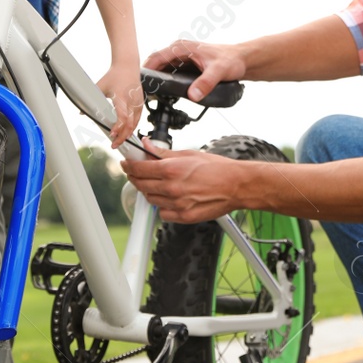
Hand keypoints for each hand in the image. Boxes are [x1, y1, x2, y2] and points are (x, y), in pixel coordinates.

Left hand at [96, 61, 143, 148]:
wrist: (127, 66)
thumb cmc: (114, 75)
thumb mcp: (100, 86)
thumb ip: (90, 99)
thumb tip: (81, 112)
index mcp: (121, 97)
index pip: (122, 117)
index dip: (118, 128)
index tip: (111, 135)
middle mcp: (131, 101)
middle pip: (130, 125)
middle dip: (122, 137)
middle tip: (114, 145)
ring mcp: (137, 103)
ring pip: (135, 124)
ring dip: (127, 134)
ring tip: (119, 141)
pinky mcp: (140, 104)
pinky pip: (138, 119)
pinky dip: (132, 128)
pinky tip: (126, 133)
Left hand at [119, 144, 245, 222]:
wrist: (236, 186)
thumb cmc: (217, 169)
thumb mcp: (189, 154)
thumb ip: (164, 152)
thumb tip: (147, 145)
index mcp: (171, 170)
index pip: (139, 169)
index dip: (129, 165)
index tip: (126, 163)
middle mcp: (171, 188)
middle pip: (140, 185)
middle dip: (135, 177)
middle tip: (136, 173)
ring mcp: (177, 204)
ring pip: (150, 199)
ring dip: (149, 191)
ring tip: (157, 184)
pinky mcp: (183, 216)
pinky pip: (163, 213)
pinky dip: (162, 206)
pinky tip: (170, 198)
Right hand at [142, 39, 246, 102]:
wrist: (241, 60)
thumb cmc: (231, 59)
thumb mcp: (218, 72)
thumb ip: (206, 83)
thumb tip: (193, 95)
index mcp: (182, 47)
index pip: (156, 57)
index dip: (146, 70)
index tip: (139, 82)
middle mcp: (179, 50)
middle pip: (156, 63)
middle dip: (149, 77)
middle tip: (144, 92)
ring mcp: (182, 57)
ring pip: (163, 69)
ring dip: (157, 80)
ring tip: (152, 94)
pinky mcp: (185, 65)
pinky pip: (170, 73)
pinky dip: (166, 81)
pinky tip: (165, 92)